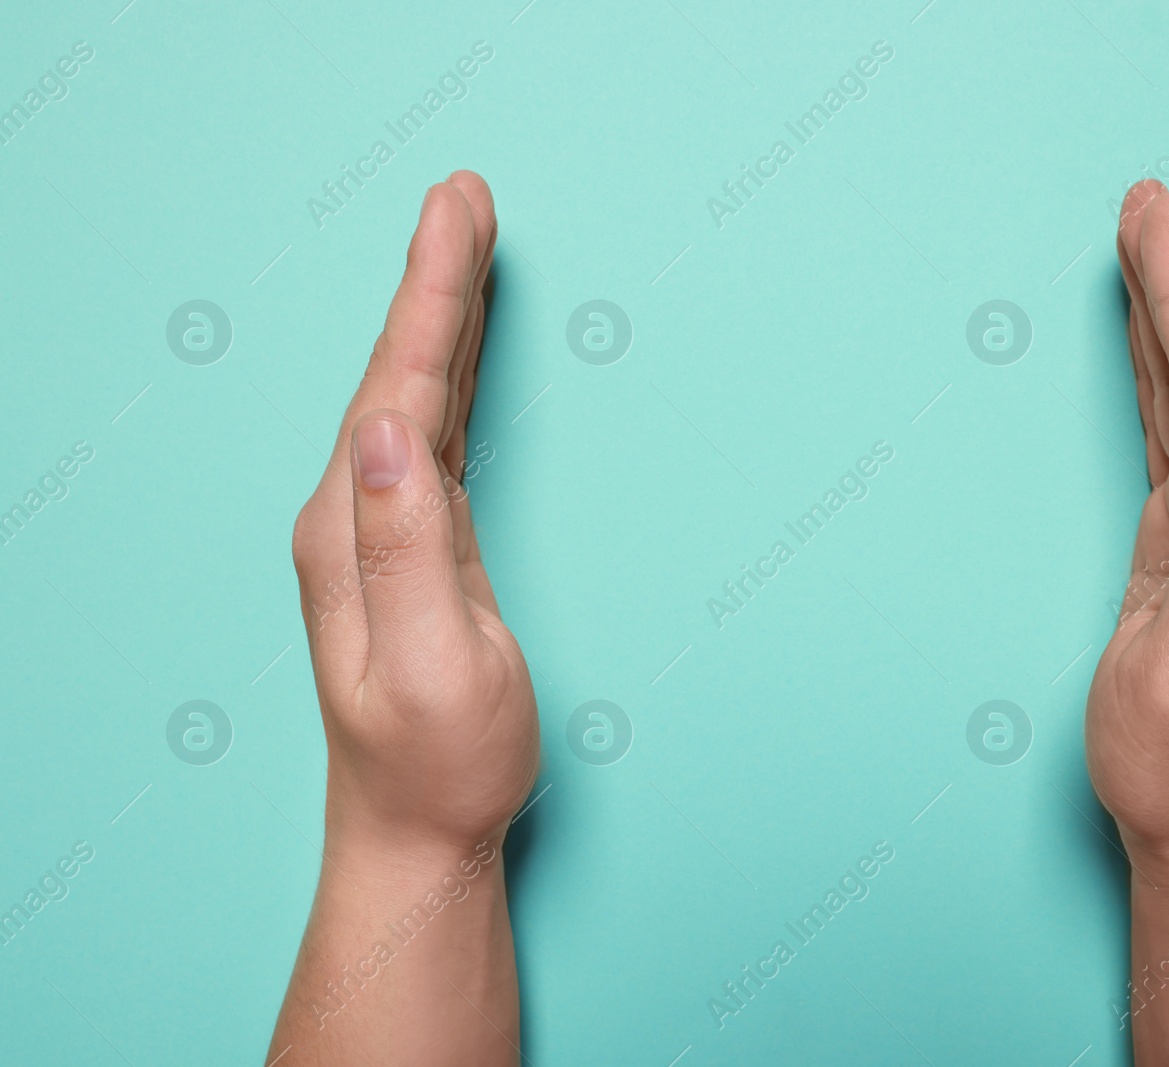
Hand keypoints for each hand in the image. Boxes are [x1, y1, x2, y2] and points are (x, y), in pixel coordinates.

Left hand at [290, 171, 537, 852]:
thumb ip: (410, 546)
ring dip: (439, 314)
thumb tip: (386, 427)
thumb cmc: (441, 762)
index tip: (458, 213)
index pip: (398, 387)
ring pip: (410, 393)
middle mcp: (352, 519)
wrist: (417, 833)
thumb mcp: (438, 663)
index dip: (431, 296)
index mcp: (355, 533)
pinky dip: (448, 374)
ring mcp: (376, 532)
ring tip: (462, 241)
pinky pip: (430, 434)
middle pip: (398, 372)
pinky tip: (460, 349)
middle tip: (464, 195)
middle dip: (433, 278)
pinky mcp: (409, 548)